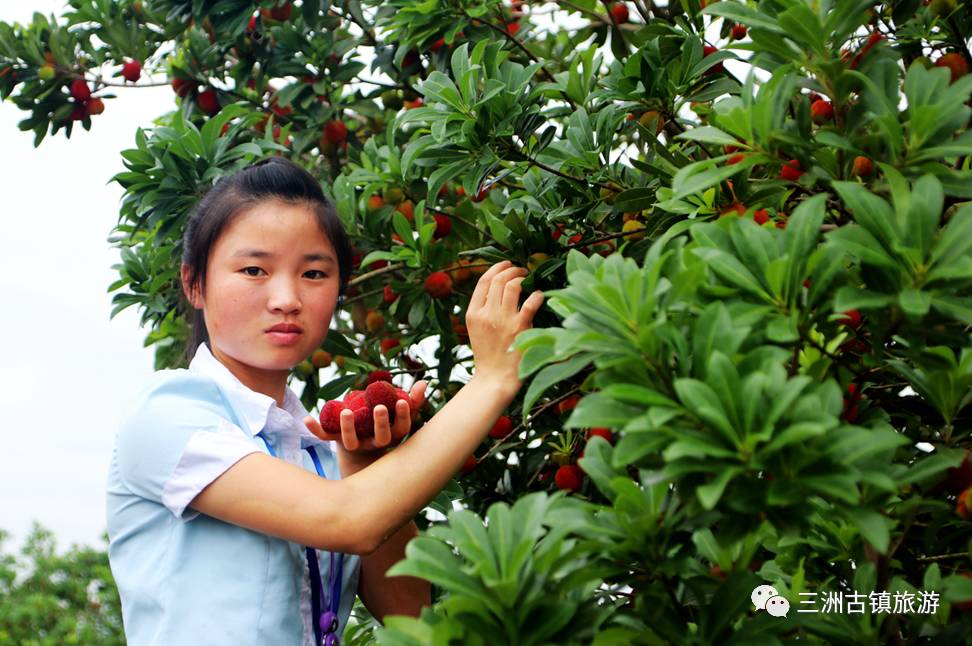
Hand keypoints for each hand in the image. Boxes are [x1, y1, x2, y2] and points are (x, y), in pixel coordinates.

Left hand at [304, 380, 428, 452]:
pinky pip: (325, 436)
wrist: (360, 453)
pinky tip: (306, 419)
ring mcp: (355, 444)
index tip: (402, 402)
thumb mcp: (399, 414)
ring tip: (346, 411)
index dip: (404, 416)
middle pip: (380, 438)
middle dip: (380, 423)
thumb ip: (412, 400)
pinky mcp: (336, 442)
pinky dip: (315, 429)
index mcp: (392, 436)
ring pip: (351, 441)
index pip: (402, 428)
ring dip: (348, 427)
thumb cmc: (385, 426)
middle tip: (380, 408)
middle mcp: (374, 443)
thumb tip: (424, 382)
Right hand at [466, 260, 544, 391]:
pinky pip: (529, 302)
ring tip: (529, 278)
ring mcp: (503, 320)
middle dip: (511, 269)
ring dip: (522, 277)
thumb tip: (497, 289)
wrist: (495, 379)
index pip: (483, 281)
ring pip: (512, 285)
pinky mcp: (520, 327)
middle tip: (520, 270)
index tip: (505, 264)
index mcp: (473, 313)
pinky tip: (539, 295)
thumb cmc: (488, 355)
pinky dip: (536, 295)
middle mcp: (486, 314)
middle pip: (498, 279)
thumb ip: (483, 310)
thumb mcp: (476, 330)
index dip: (496, 268)